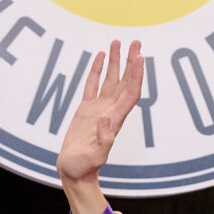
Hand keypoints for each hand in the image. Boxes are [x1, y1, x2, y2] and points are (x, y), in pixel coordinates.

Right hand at [56, 38, 144, 213]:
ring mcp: (99, 109)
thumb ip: (103, 139)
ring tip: (118, 42)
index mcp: (115, 120)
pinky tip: (100, 56)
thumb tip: (107, 119)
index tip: (139, 57)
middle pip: (124, 82)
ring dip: (116, 62)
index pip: (130, 93)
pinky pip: (93, 85)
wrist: (74, 172)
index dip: (136, 75)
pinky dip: (97, 70)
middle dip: (131, 61)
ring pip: (110, 80)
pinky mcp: (86, 110)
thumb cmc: (84, 166)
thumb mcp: (95, 156)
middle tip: (136, 41)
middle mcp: (110, 111)